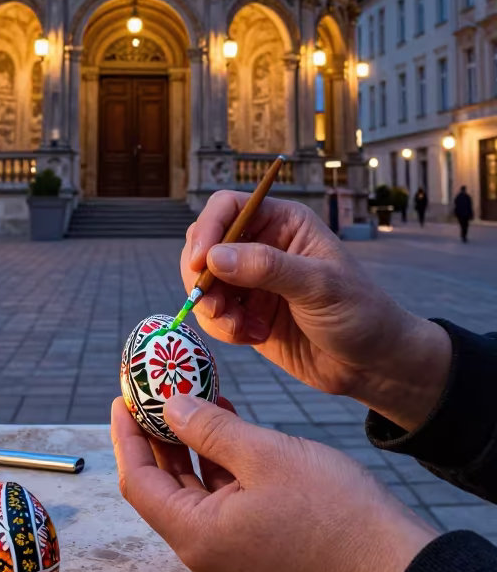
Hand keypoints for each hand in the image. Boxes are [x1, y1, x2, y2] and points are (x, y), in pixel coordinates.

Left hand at [112, 395, 435, 571]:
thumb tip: (169, 405)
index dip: (126, 436)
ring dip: (190, 445)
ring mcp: (231, 554)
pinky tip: (226, 420)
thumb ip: (209, 428)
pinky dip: (218, 463)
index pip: (138, 482)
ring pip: (194, 491)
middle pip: (163, 487)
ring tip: (189, 393)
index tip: (122, 397)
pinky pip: (222, 501)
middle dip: (156, 435)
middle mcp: (205, 552)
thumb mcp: (264, 454)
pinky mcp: (256, 548)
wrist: (392, 562)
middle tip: (151, 389)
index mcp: (196, 536)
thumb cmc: (332, 509)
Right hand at [182, 192, 450, 430]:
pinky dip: (222, 327)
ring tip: (239, 328)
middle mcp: (262, 245)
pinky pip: (215, 313)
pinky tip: (253, 337)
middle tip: (212, 304)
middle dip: (201, 275)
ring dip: (211, 306)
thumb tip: (214, 257)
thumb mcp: (319, 285)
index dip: (207, 229)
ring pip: (204, 281)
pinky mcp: (248, 312)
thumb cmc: (359, 313)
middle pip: (206, 243)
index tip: (199, 264)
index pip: (228, 207)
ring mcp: (252, 280)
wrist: (372, 364)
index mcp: (283, 222)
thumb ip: (267, 267)